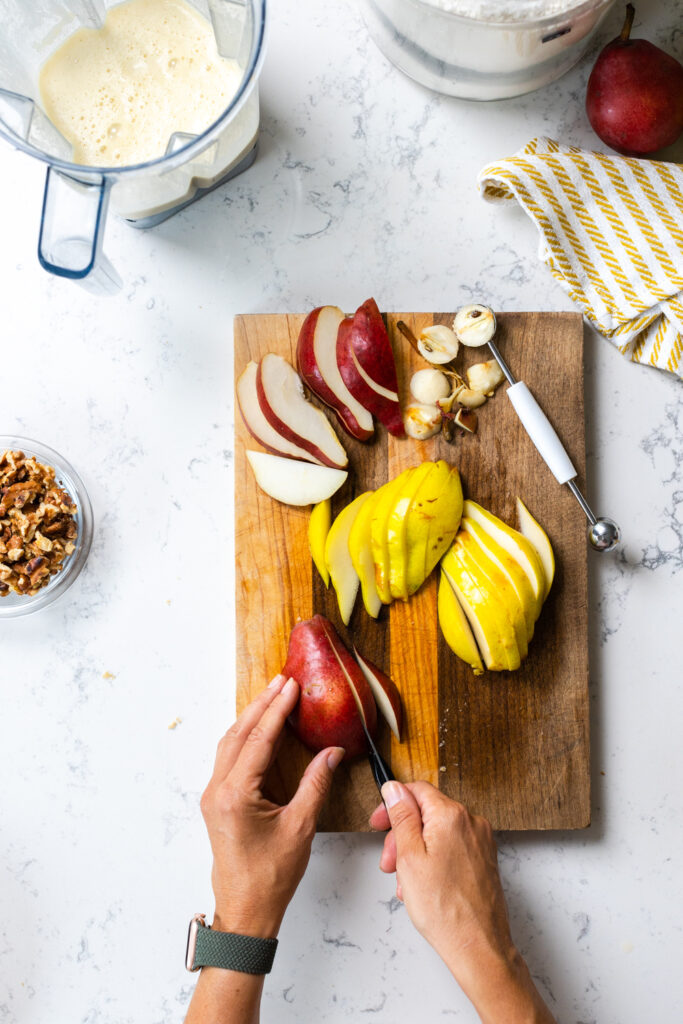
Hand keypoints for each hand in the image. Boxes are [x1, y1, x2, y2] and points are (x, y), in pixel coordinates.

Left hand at [200, 674, 343, 938]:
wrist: (245, 909)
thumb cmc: (271, 875)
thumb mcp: (301, 826)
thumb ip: (316, 784)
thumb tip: (332, 752)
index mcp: (235, 794)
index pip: (259, 739)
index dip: (277, 709)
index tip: (291, 686)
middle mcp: (217, 790)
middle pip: (238, 734)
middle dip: (261, 705)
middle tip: (282, 681)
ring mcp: (213, 795)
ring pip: (229, 744)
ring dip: (251, 718)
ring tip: (272, 696)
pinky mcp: (216, 802)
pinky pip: (227, 758)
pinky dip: (244, 737)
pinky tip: (258, 728)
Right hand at [370, 781, 554, 1023]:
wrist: (477, 945)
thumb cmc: (445, 909)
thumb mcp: (409, 857)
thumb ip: (402, 817)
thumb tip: (395, 788)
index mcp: (452, 815)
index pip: (417, 790)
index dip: (393, 803)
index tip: (379, 821)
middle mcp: (471, 822)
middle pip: (427, 813)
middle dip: (402, 834)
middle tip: (389, 862)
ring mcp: (480, 841)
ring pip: (437, 832)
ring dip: (416, 851)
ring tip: (406, 882)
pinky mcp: (484, 859)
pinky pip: (452, 847)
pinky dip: (434, 859)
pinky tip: (423, 885)